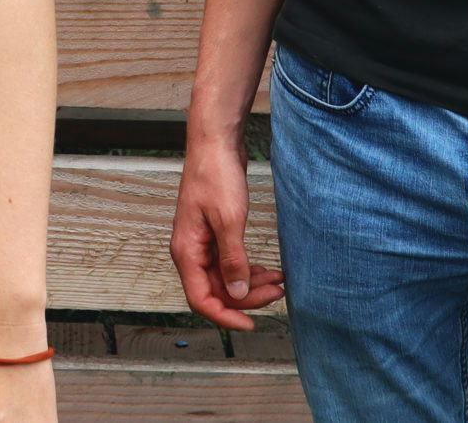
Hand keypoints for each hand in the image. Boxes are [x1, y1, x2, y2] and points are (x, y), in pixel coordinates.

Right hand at [169, 136, 286, 329]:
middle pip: (216, 291)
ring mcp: (202, 243)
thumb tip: (238, 293)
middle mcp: (191, 251)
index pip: (201, 299)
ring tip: (280, 281)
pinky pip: (230, 263)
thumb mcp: (228, 220)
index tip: (251, 324)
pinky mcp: (215, 235)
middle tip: (277, 292)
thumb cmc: (215, 175)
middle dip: (248, 297)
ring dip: (252, 285)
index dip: (225, 316)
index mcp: (186, 251)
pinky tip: (268, 271)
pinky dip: (249, 270)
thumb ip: (232, 260)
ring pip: (226, 279)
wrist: (215, 144)